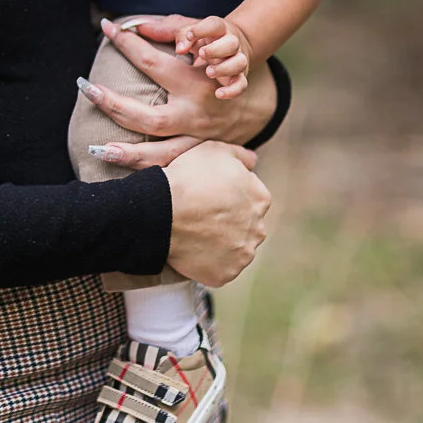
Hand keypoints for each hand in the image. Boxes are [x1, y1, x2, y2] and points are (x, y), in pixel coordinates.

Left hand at [80, 16, 276, 166]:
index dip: (126, 43)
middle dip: (115, 106)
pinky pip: (170, 170)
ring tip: (96, 149)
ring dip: (129, 155)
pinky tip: (121, 169)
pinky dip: (148, 173)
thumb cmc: (219, 64)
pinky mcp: (198, 157)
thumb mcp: (202, 40)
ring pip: (161, 156)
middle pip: (151, 118)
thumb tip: (135, 24)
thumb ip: (170, 29)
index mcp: (194, 82)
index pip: (151, 62)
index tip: (106, 28)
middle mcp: (195, 114)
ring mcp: (198, 140)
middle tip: (87, 88)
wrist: (254, 100)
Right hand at [164, 141, 270, 286]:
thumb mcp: (215, 149)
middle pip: (246, 225)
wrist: (162, 211)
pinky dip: (209, 261)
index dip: (229, 195)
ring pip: (234, 248)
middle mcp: (258, 229)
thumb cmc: (188, 177)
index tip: (210, 195)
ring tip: (195, 232)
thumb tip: (253, 160)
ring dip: (221, 242)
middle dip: (229, 221)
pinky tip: (192, 248)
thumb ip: (241, 155)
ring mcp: (242, 254)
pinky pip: (219, 268)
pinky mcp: (225, 273)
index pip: (251, 198)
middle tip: (202, 215)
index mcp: (260, 199)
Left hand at [173, 16, 250, 98]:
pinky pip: (242, 84)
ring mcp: (238, 59)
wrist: (230, 48)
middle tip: (201, 54)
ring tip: (208, 72)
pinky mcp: (240, 76)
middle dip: (216, 49)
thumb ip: (183, 37)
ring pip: (239, 62)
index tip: (189, 36)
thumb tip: (180, 50)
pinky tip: (218, 94)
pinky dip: (232, 90)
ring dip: (225, 68)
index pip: (214, 25)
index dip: (202, 29)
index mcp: (219, 29)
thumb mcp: (192, 34)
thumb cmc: (204, 40)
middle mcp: (232, 43)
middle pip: (232, 43)